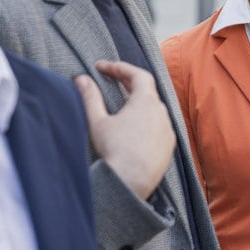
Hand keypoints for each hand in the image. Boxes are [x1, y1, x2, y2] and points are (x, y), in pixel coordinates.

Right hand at [76, 60, 175, 198]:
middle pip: (147, 90)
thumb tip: (80, 79)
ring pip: (154, 109)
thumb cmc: (114, 151)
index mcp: (146, 101)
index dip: (120, 67)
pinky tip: (134, 129)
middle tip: (112, 79)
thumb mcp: (97, 121)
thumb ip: (89, 97)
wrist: (130, 183)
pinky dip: (147, 121)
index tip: (102, 67)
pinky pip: (159, 127)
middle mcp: (161, 113)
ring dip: (139, 103)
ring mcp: (168, 130)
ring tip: (122, 103)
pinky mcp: (169, 146)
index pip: (137, 74)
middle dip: (128, 82)